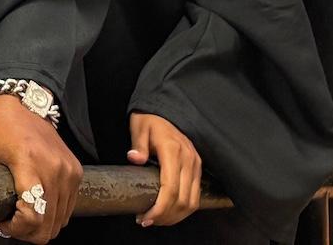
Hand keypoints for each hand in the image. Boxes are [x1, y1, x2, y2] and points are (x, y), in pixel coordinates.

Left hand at [0, 94, 80, 242]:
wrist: (20, 100)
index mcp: (28, 159)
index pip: (33, 214)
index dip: (15, 229)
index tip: (0, 220)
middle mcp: (54, 166)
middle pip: (48, 225)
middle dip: (26, 231)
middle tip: (8, 218)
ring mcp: (68, 169)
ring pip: (60, 221)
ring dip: (39, 223)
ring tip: (19, 208)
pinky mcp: (75, 171)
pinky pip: (67, 208)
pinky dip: (51, 213)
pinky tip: (32, 201)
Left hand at [125, 112, 201, 226]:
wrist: (163, 110)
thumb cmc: (149, 120)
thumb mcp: (139, 128)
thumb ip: (138, 145)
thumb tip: (134, 158)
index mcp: (173, 150)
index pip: (170, 189)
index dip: (159, 209)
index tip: (145, 218)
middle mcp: (188, 159)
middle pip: (182, 200)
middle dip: (165, 217)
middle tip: (146, 221)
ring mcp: (196, 164)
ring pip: (192, 202)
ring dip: (175, 217)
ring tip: (157, 220)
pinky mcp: (198, 168)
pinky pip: (195, 196)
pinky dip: (184, 209)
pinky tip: (169, 212)